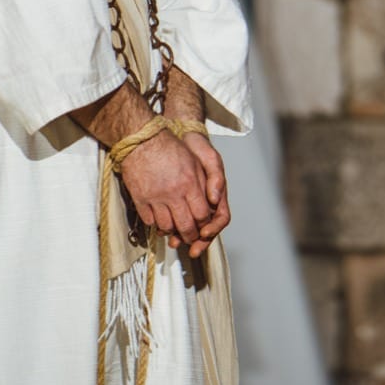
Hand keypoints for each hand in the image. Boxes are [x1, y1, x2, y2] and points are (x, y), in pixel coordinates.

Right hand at [119, 130, 212, 250]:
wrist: (142, 139)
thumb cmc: (168, 147)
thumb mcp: (194, 161)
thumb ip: (203, 184)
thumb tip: (209, 203)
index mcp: (190, 183)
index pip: (202, 215)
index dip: (204, 225)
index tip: (203, 226)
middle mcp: (174, 193)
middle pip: (186, 226)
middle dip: (190, 235)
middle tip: (190, 236)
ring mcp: (156, 197)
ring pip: (167, 227)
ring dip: (172, 231)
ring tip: (174, 229)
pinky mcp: (140, 199)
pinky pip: (149, 221)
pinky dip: (155, 223)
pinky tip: (158, 219)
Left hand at [179, 131, 230, 257]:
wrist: (179, 137)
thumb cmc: (197, 148)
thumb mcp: (210, 159)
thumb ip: (216, 178)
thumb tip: (215, 198)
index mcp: (217, 195)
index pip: (221, 219)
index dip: (214, 229)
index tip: (204, 234)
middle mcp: (206, 203)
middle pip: (207, 230)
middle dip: (198, 241)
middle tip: (188, 247)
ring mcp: (192, 203)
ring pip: (191, 228)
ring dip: (184, 238)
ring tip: (173, 242)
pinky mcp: (177, 201)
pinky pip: (177, 219)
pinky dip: (172, 227)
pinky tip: (164, 230)